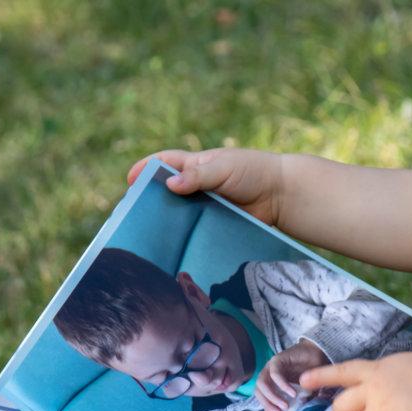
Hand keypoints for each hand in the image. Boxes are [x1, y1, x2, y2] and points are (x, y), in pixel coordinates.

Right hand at [127, 148, 284, 224]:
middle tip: (132, 214)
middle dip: (149, 201)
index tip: (130, 180)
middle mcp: (197, 186)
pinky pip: (196, 231)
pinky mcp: (215, 225)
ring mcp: (206, 207)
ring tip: (147, 235)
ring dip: (166, 223)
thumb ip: (198, 176)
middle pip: (166, 193)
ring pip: (179, 215)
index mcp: (197, 165)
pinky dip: (185, 238)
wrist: (281, 196)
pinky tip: (173, 248)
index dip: (146, 169)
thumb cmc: (253, 172)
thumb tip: (170, 185)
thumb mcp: (224, 168)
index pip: (165, 163)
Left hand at [255, 340, 329, 410]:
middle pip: (259, 391)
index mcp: (271, 383)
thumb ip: (298, 402)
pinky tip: (292, 393)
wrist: (318, 353)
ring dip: (272, 396)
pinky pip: (274, 373)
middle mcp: (268, 375)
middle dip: (267, 405)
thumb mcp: (303, 392)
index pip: (263, 398)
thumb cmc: (309, 373)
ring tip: (285, 405)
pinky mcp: (278, 359)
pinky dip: (281, 384)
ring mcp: (271, 367)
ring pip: (262, 383)